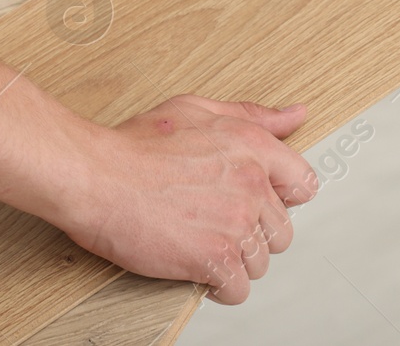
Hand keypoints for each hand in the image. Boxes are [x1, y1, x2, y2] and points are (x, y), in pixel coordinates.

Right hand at [60, 96, 318, 302]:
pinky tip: (200, 268)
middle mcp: (251, 185)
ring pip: (262, 261)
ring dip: (237, 259)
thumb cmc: (136, 145)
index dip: (281, 197)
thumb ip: (253, 115)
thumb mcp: (198, 111)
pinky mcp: (214, 258)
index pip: (303, 183)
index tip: (262, 203)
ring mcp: (235, 223)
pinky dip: (221, 286)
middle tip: (220, 223)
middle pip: (281, 229)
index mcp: (252, 146)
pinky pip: (238, 288)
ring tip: (204, 242)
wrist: (96, 177)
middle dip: (255, 231)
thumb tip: (294, 115)